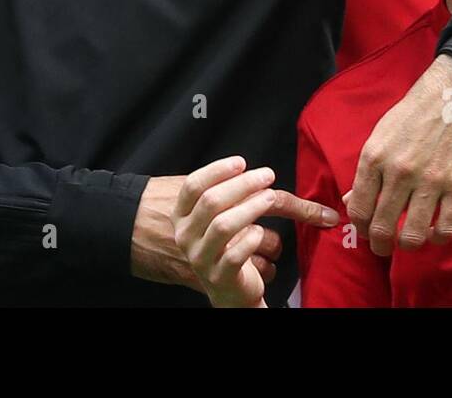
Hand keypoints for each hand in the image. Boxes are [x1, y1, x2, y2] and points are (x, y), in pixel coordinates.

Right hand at [131, 170, 291, 293]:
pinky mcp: (219, 277)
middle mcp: (185, 237)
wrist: (227, 288)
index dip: (217, 170)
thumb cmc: (221, 245)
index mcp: (181, 216)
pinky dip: (251, 239)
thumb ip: (219, 194)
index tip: (241, 162)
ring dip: (251, 207)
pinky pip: (236, 255)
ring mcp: (200, 258)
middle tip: (267, 176)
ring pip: (224, 225)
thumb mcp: (210, 217)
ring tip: (270, 197)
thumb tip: (242, 168)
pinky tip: (260, 232)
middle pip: (211, 201)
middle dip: (242, 184)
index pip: (193, 186)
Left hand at [348, 54, 451, 254]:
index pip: (358, 209)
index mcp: (374, 157)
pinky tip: (435, 233)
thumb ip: (368, 170)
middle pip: (381, 228)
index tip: (366, 232)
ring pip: (412, 235)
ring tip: (410, 242)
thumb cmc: (416, 111)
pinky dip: (438, 238)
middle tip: (384, 248)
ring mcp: (430, 180)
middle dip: (379, 246)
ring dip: (408, 245)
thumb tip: (351, 200)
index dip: (360, 229)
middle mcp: (398, 172)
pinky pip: (446, 227)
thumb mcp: (382, 134)